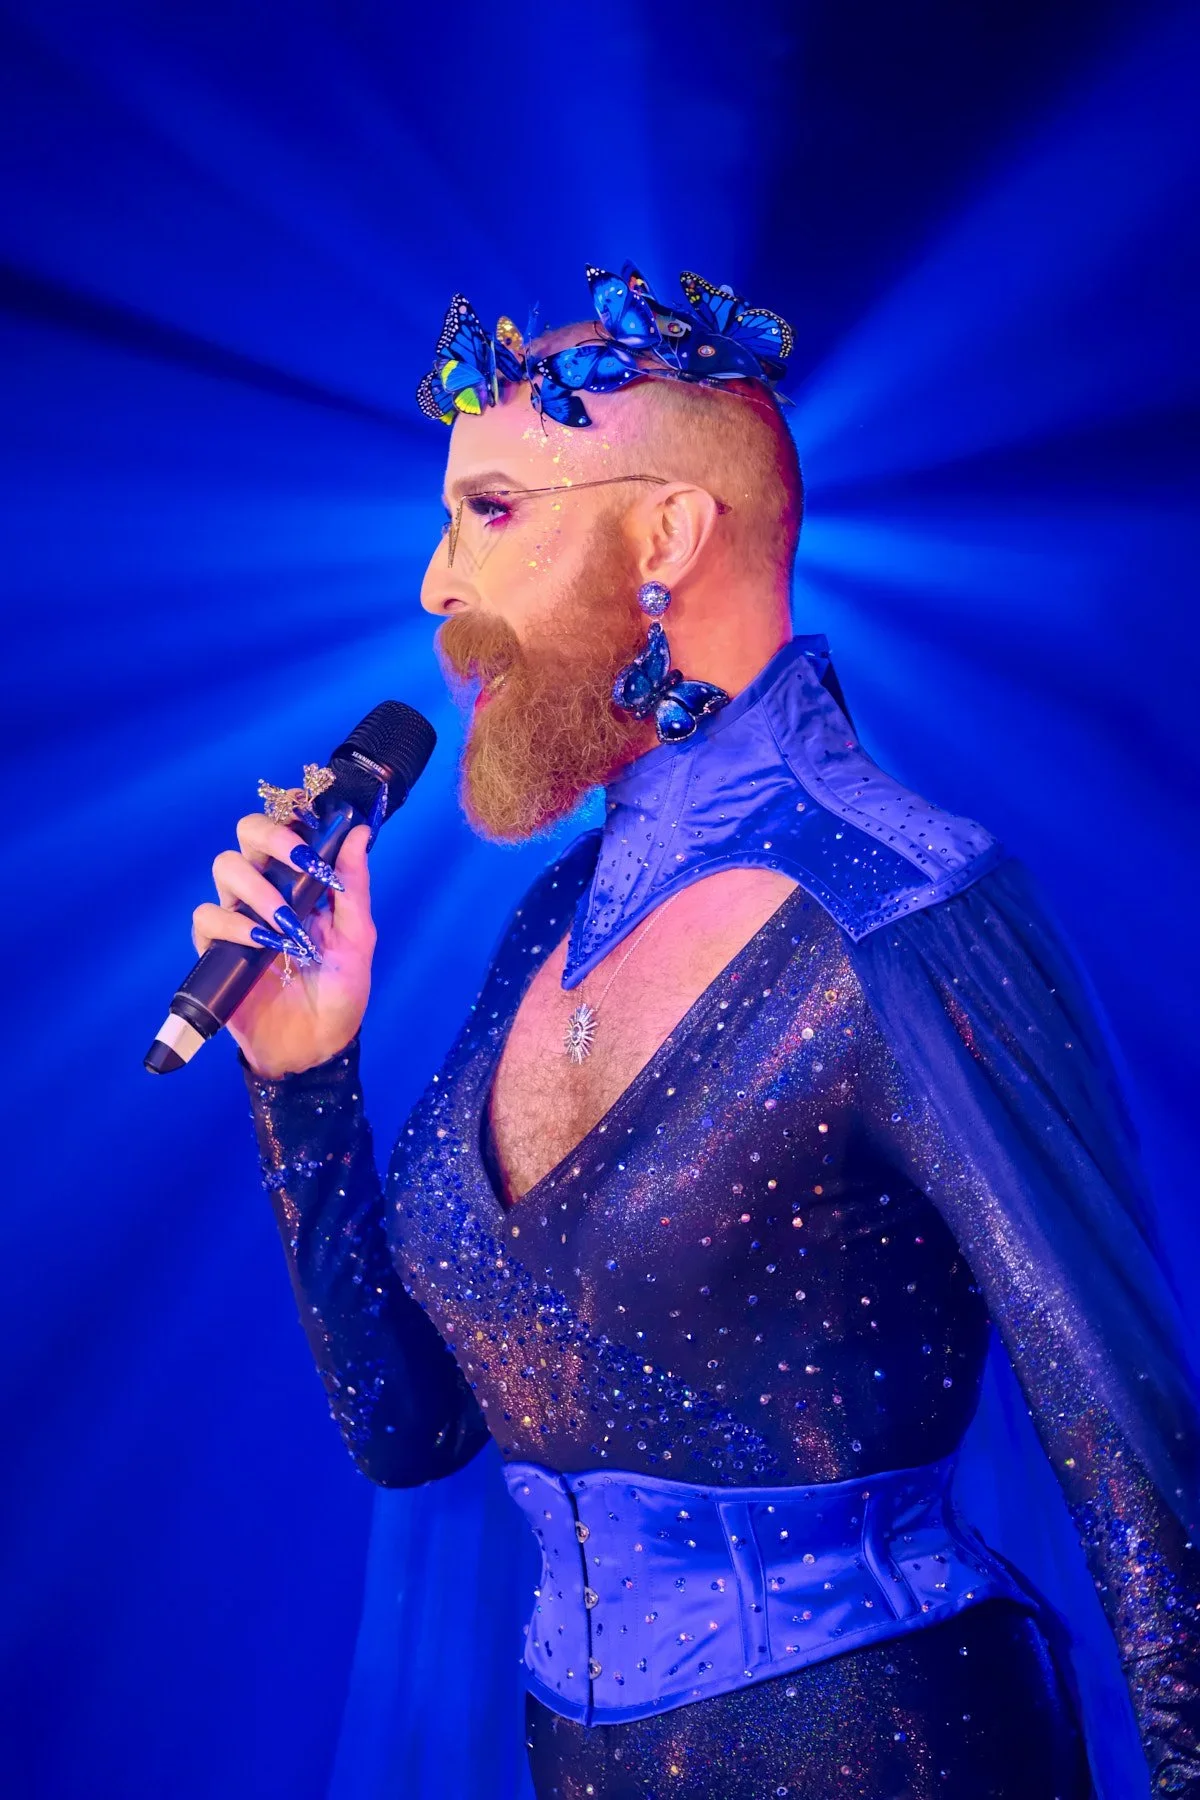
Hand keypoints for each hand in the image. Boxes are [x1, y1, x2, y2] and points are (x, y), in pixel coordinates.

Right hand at [191, 816, 375, 1078]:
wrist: (318, 1045)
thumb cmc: (341, 991)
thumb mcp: (357, 938)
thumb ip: (353, 886)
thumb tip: (359, 832)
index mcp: (300, 883)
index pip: (286, 830)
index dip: (295, 824)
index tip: (319, 845)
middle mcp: (265, 890)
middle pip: (246, 833)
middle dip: (271, 837)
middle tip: (299, 863)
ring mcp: (239, 916)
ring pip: (225, 867)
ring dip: (259, 889)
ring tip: (287, 925)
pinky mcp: (215, 949)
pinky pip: (208, 917)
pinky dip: (235, 924)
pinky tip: (264, 944)